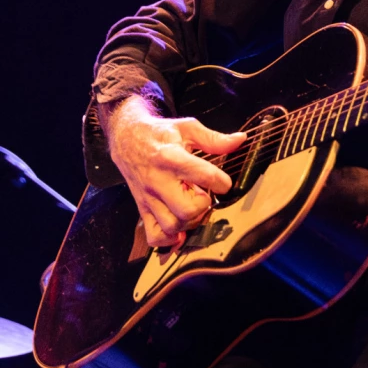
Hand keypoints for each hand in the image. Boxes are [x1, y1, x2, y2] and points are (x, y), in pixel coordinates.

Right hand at [102, 95, 246, 249]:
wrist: (126, 138)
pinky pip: (154, 236)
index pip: (205, 176)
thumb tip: (240, 140)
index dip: (222, 182)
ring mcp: (148, 198)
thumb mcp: (187, 128)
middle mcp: (158, 181)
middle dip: (202, 206)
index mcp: (172, 158)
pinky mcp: (142, 209)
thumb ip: (214, 139)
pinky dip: (169, 239)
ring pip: (172, 226)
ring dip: (188, 222)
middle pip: (187, 210)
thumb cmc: (159, 134)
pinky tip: (179, 227)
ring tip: (190, 206)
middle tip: (202, 194)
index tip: (223, 182)